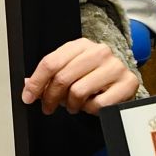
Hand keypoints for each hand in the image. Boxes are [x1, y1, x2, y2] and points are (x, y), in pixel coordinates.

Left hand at [21, 38, 138, 114]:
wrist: (122, 82)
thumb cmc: (93, 76)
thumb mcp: (71, 71)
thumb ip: (50, 77)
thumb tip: (27, 85)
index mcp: (81, 45)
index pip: (51, 62)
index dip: (36, 82)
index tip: (28, 96)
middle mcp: (99, 52)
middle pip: (62, 77)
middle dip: (51, 97)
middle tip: (49, 107)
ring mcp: (114, 66)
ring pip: (79, 91)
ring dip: (72, 104)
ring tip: (74, 105)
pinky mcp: (127, 83)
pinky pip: (98, 104)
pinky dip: (91, 110)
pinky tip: (91, 105)